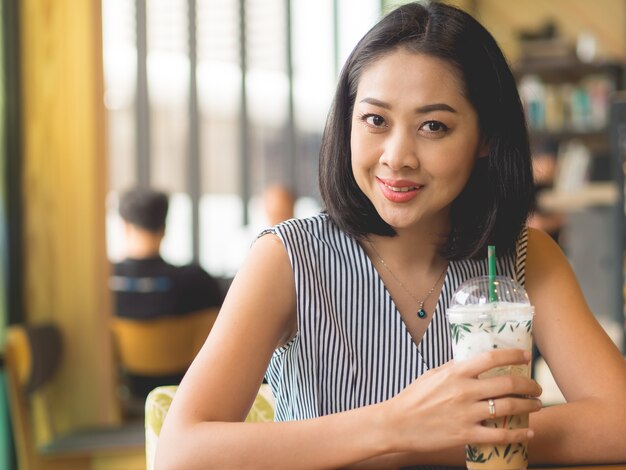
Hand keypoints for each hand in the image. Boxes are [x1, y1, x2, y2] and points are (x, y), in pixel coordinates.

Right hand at [384, 349, 541, 453]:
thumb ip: (454, 368)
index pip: (492, 358)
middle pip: (508, 383)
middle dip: (529, 384)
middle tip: (536, 386)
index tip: (526, 355)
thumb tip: (472, 362)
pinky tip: (528, 432)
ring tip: (536, 405)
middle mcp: (465, 391)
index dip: (513, 355)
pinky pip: (500, 436)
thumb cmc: (413, 397)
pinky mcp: (466, 435)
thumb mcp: (432, 375)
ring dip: (529, 406)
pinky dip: (519, 434)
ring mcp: (467, 414)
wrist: (397, 424)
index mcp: (456, 372)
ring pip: (509, 407)